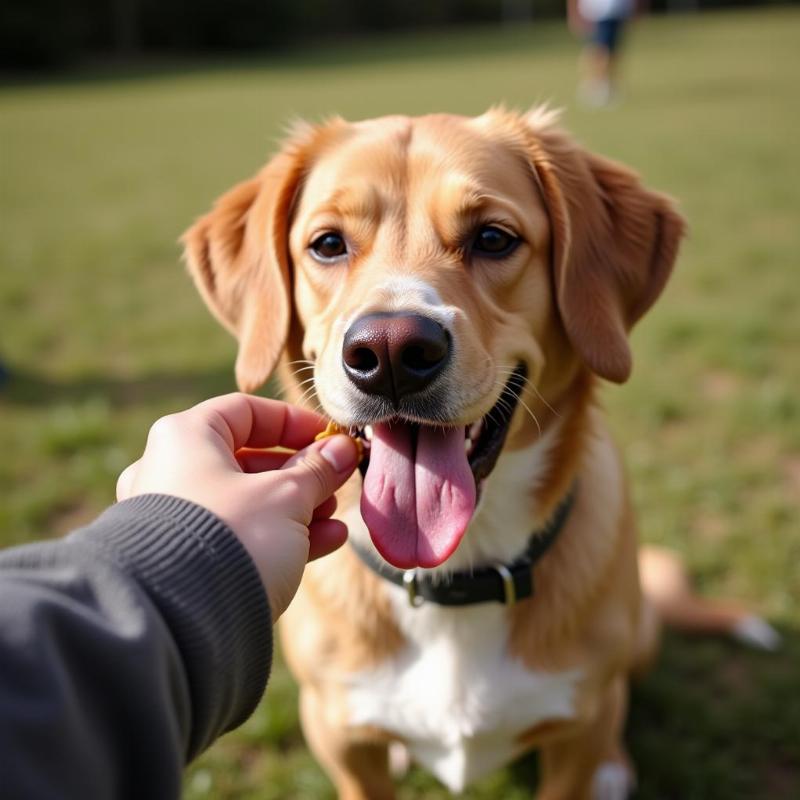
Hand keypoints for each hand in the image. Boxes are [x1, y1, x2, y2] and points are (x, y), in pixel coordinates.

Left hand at [116, 393, 358, 620]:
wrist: (182, 623)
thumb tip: (342, 449)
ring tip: (335, 516)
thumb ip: (318, 470)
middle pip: (249, 459)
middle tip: (337, 481)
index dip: (295, 421)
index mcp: (186, 437)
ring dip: (298, 506)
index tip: (331, 438)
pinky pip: (239, 534)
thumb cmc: (233, 538)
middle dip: (302, 472)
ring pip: (247, 500)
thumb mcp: (287, 497)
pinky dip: (281, 534)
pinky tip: (326, 541)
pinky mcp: (186, 557)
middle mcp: (170, 471)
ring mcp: (175, 517)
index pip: (247, 411)